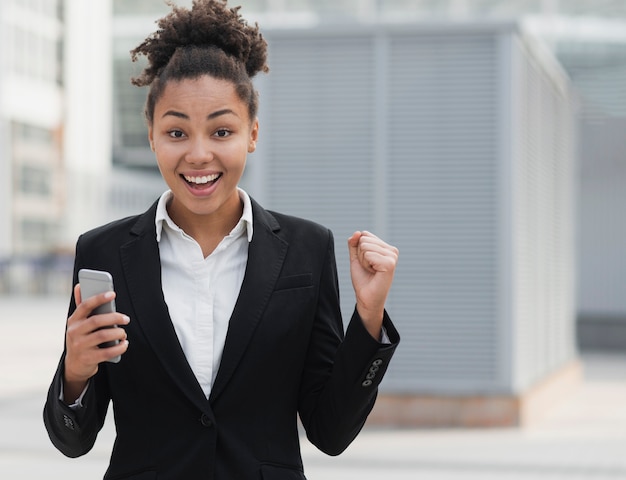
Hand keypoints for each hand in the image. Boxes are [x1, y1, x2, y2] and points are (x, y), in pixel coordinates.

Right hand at [63, 284, 129, 401]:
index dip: (99, 299)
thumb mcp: (78, 323)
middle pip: (97, 320)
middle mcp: (74, 332)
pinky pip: (107, 352)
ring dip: (118, 333)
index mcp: (73, 320)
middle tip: (126, 318)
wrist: (74, 365)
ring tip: (123, 333)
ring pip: (103, 335)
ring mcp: (79, 346)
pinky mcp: (87, 359)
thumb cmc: (81, 338)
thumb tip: (79, 285)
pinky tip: (124, 344)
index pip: (85, 306)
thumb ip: (82, 306)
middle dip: (115, 317)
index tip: (113, 294)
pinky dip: (119, 347)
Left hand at [348, 231, 397, 338]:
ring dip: (363, 261)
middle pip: (364, 239)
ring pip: (365, 246)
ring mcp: (392, 256)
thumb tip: (357, 232)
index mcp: (386, 247)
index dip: (359, 250)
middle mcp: (392, 250)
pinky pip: (368, 254)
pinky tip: (374, 273)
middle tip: (368, 268)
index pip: (365, 235)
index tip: (366, 263)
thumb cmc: (363, 279)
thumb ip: (354, 243)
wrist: (366, 297)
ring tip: (371, 271)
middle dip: (360, 255)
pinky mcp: (390, 263)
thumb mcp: (356, 258)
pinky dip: (366, 264)